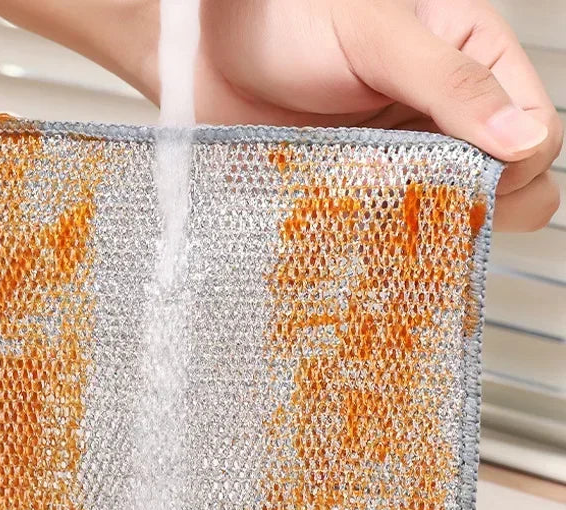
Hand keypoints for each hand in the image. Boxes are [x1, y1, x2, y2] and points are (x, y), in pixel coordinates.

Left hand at [195, 0, 561, 231]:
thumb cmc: (295, 14)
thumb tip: (524, 139)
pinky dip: (374, 244)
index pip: (535, 140)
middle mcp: (443, 120)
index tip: (467, 180)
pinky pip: (382, 234)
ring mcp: (399, 161)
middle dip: (472, 212)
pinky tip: (349, 231)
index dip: (513, 171)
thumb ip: (453, 83)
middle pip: (498, 191)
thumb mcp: (381, 35)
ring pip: (440, 221)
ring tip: (377, 216)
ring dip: (420, 235)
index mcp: (474, 67)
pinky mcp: (355, 191)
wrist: (219, 45)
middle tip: (422, 208)